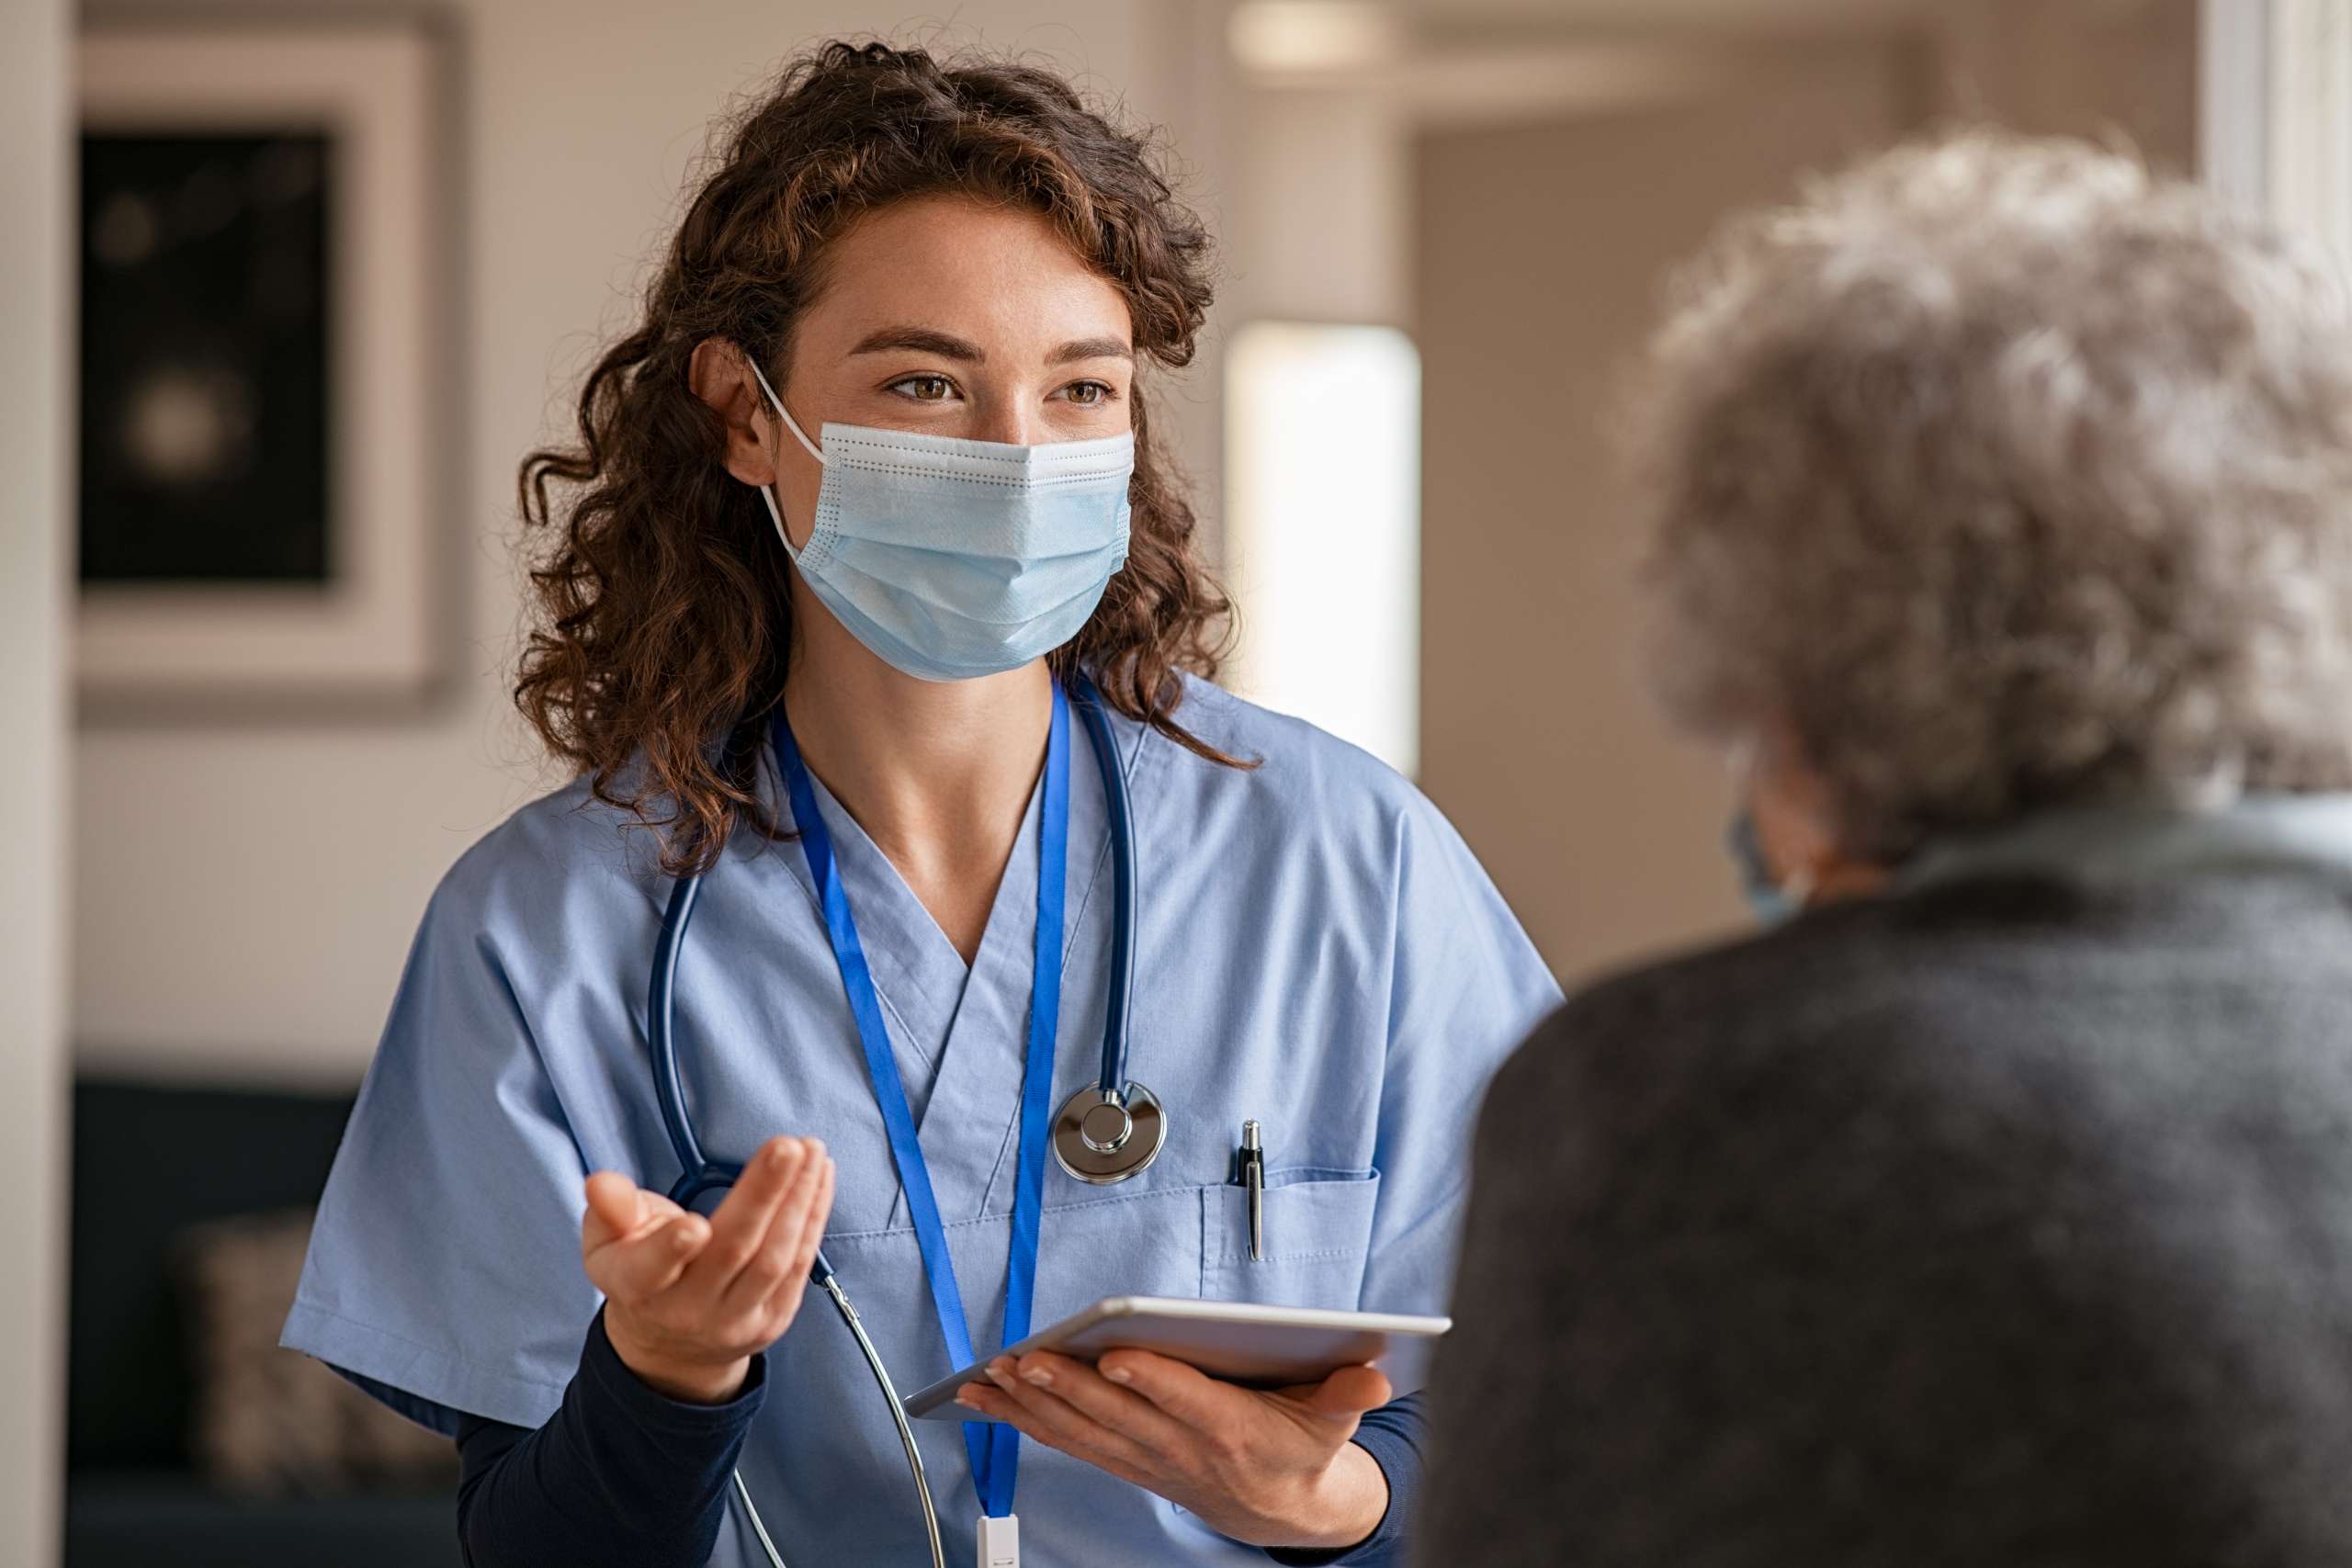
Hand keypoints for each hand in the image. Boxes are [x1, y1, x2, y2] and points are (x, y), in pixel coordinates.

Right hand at [580, 1135, 835, 1404]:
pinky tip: (819, 1178)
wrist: (672, 1345)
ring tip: (811, 1152)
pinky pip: (800, 1265)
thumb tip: (600, 1183)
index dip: (672, 1248)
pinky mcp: (773, 1318)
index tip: (695, 1224)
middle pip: (732, 1251)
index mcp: (639, 1287)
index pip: (653, 1270)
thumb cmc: (640, 1271)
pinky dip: (813, 1217)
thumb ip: (610, 1210)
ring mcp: (736, 1319)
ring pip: (774, 1259)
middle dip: (763, 1195)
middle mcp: (689, 1310)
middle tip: (786, 1147)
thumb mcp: (608, 1242)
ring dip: (799, 1200)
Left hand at [955, 1349, 1391, 1550]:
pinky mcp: (1126, 1460)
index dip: (1152, 1379)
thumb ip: (1348, 1393)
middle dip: (1068, 1387)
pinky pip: (1069, 1441)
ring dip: (1033, 1404)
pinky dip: (1027, 1420)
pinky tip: (991, 1399)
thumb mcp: (1335, 1420)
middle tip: (1027, 1358)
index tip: (1117, 1355)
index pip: (1186, 1401)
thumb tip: (1375, 1375)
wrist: (1281, 1508)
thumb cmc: (1301, 1448)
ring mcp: (1147, 1458)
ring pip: (1083, 1430)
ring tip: (992, 1377)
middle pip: (1119, 1414)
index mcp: (1231, 1428)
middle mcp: (1181, 1447)